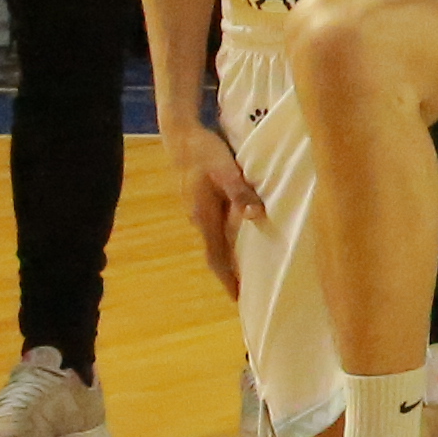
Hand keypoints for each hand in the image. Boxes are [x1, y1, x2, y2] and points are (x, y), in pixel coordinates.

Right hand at [166, 113, 263, 291]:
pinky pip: (216, 229)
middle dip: (231, 274)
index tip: (238, 300)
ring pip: (217, 241)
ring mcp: (198, 212)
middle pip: (216, 255)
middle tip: (250, 291)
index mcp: (204, 217)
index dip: (227, 279)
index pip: (216, 258)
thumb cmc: (204, 153)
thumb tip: (257, 216)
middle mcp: (199, 220)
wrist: (180, 137)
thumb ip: (240, 192)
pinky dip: (228, 240)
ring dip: (230, 257)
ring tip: (250, 269)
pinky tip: (243, 238)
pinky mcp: (200, 203)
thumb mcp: (226, 170)